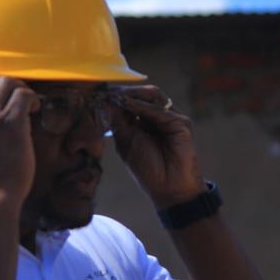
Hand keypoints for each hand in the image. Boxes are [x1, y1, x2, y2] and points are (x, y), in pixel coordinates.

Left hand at [110, 85, 204, 206]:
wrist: (168, 188)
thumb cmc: (147, 168)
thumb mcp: (126, 141)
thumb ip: (118, 121)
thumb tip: (106, 101)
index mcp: (144, 121)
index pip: (131, 101)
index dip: (116, 97)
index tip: (98, 94)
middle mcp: (159, 117)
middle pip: (143, 94)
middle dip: (124, 92)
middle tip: (106, 92)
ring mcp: (171, 118)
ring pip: (153, 96)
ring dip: (133, 95)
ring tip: (116, 97)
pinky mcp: (181, 123)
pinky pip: (160, 110)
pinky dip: (143, 106)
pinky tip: (128, 104)